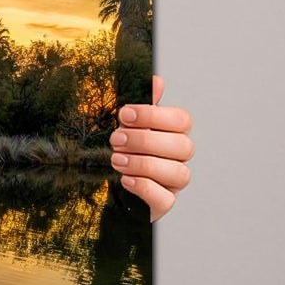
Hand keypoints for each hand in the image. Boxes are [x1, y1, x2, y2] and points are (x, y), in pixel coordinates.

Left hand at [110, 74, 192, 222]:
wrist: (102, 187)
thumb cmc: (120, 150)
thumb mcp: (125, 125)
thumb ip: (141, 105)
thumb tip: (157, 79)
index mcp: (171, 134)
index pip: (182, 120)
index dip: (154, 115)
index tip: (124, 114)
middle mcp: (177, 159)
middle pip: (182, 146)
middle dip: (145, 140)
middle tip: (115, 139)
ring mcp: (172, 183)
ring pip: (178, 173)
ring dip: (144, 164)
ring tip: (116, 159)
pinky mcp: (162, 204)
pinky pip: (165, 199)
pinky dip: (145, 187)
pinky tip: (126, 179)